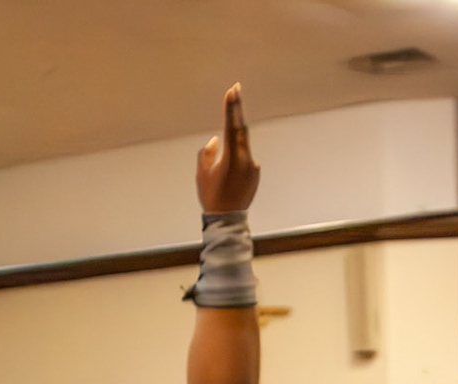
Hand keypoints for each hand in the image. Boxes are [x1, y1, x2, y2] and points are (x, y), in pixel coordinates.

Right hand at [196, 85, 258, 213]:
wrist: (228, 220)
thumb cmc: (211, 196)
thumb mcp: (202, 173)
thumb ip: (207, 152)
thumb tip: (216, 140)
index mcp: (232, 156)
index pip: (232, 125)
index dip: (232, 107)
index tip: (233, 90)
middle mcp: (246, 158)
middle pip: (241, 130)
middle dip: (236, 111)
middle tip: (236, 90)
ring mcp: (253, 166)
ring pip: (241, 147)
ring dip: (232, 148)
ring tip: (222, 169)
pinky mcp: (256, 173)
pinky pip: (244, 160)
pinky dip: (236, 161)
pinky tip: (228, 179)